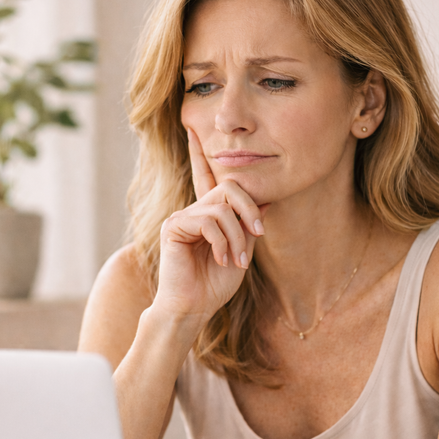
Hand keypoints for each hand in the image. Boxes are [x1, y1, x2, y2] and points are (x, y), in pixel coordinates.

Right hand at [154, 128, 267, 325]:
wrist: (193, 309)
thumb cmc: (214, 285)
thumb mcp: (241, 251)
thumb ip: (248, 226)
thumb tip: (265, 201)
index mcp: (208, 214)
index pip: (207, 177)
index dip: (199, 153)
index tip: (192, 128)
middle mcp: (194, 210)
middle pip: (229, 187)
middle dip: (250, 210)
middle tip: (258, 234)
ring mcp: (182, 217)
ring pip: (222, 208)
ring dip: (237, 237)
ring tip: (237, 260)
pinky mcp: (173, 227)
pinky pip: (208, 221)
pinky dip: (221, 241)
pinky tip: (220, 259)